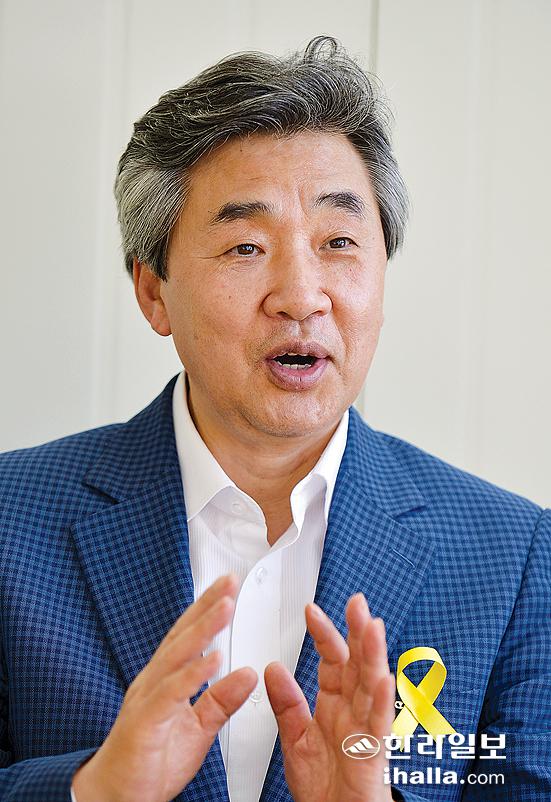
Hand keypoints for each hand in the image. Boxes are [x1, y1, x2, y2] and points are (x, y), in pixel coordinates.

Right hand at [72, 573, 256, 801]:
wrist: (119, 796)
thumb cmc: (151, 761)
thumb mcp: (198, 727)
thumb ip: (221, 700)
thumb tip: (247, 673)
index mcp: (166, 679)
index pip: (189, 635)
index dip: (208, 609)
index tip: (229, 587)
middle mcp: (154, 681)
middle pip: (183, 635)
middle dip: (207, 606)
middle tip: (230, 583)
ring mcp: (147, 698)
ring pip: (177, 656)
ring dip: (203, 629)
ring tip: (225, 607)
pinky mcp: (145, 721)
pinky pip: (171, 693)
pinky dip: (193, 674)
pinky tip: (213, 659)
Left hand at [265, 594, 394, 801]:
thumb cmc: (323, 787)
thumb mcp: (295, 739)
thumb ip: (287, 704)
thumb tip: (273, 668)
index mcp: (334, 704)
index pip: (332, 660)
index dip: (323, 634)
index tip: (311, 610)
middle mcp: (352, 711)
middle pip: (357, 664)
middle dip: (357, 632)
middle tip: (356, 603)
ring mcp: (365, 729)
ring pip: (373, 686)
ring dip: (374, 656)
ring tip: (372, 627)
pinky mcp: (373, 754)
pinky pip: (378, 725)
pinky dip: (381, 701)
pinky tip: (382, 679)